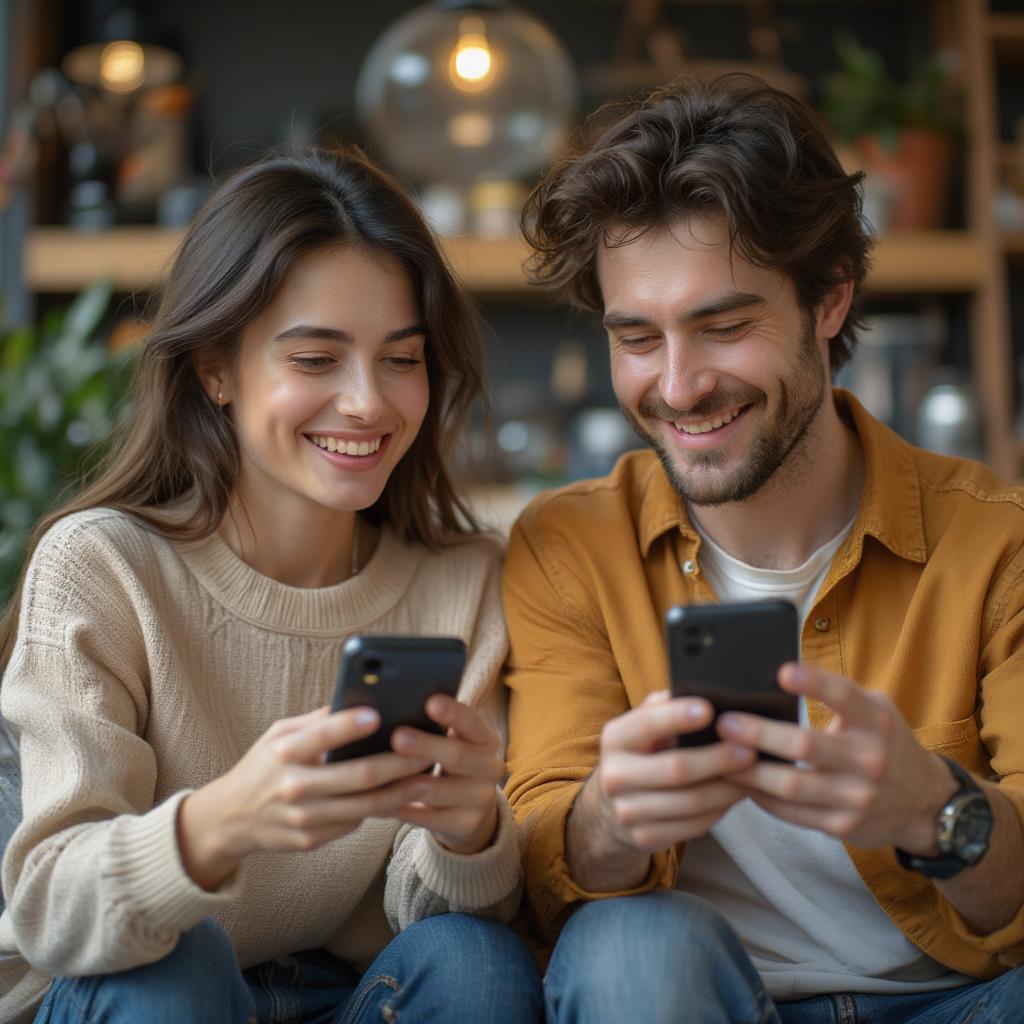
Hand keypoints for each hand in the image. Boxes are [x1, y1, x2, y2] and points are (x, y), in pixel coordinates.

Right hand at [178, 706, 431, 889]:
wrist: (231, 818)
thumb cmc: (263, 766)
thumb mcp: (279, 734)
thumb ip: (317, 721)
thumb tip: (358, 699)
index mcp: (284, 752)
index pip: (322, 736)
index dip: (351, 725)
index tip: (379, 714)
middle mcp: (293, 787)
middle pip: (358, 776)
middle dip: (398, 764)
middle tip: (426, 751)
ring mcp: (302, 818)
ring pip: (365, 806)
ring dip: (401, 792)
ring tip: (425, 777)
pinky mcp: (310, 840)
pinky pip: (354, 824)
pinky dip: (379, 811)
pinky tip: (400, 797)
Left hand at [387, 695, 504, 854]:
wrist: (472, 808)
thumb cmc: (451, 762)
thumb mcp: (454, 741)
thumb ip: (436, 727)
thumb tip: (396, 708)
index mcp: (486, 739)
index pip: (472, 723)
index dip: (453, 713)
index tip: (431, 701)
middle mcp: (490, 768)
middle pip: (457, 756)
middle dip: (426, 746)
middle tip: (397, 737)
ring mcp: (480, 799)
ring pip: (436, 790)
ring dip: (403, 782)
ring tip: (376, 773)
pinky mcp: (465, 824)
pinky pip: (425, 817)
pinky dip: (398, 808)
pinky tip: (375, 802)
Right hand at [590, 690, 755, 854]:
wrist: (612, 806)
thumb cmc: (642, 753)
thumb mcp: (642, 726)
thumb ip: (664, 707)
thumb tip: (703, 690)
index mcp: (615, 739)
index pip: (646, 724)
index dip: (678, 717)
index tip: (709, 709)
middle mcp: (614, 776)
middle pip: (676, 769)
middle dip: (718, 759)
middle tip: (750, 750)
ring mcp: (627, 811)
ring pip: (690, 802)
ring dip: (727, 788)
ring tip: (752, 775)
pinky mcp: (644, 838)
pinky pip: (693, 826)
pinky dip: (719, 810)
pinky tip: (734, 795)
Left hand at [720, 663, 952, 851]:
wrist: (927, 804)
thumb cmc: (885, 743)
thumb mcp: (875, 711)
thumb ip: (837, 695)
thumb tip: (780, 676)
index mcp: (874, 720)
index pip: (844, 696)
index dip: (813, 682)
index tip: (782, 672)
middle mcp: (869, 757)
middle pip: (804, 745)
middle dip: (758, 734)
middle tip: (725, 724)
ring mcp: (857, 795)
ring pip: (791, 785)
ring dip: (749, 772)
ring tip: (720, 757)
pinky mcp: (844, 825)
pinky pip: (792, 813)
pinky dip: (761, 798)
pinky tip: (741, 783)